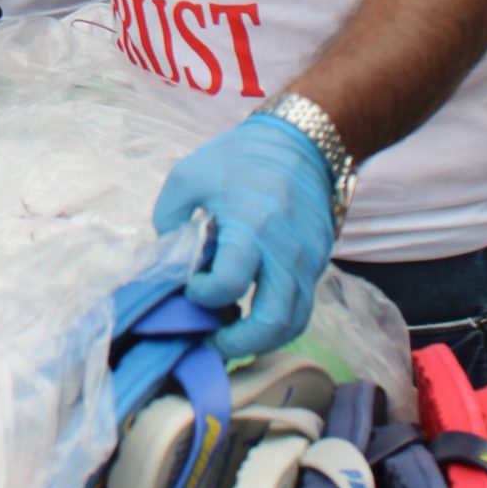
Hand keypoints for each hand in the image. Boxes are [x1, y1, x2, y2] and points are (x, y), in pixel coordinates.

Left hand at [153, 114, 336, 361]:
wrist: (301, 143)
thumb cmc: (238, 159)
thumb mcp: (189, 177)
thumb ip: (170, 221)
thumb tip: (168, 262)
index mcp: (251, 227)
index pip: (228, 284)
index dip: (203, 295)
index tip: (190, 286)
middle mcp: (286, 252)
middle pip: (272, 322)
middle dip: (238, 344)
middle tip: (211, 344)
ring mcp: (309, 261)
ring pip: (294, 323)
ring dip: (261, 340)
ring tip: (230, 339)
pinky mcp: (319, 264)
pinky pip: (301, 306)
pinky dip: (277, 322)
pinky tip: (251, 317)